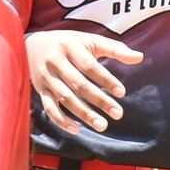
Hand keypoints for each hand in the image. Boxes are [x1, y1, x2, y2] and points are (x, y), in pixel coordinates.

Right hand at [26, 30, 141, 134]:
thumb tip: (140, 57)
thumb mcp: (89, 40)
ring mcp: (46, 77)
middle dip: (99, 100)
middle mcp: (55, 62)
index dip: (106, 79)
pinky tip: (77, 129)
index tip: (122, 92)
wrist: (29, 45)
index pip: (89, 66)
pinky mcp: (40, 90)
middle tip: (118, 114)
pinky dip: (61, 120)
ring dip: (83, 113)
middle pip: (78, 84)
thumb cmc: (67, 43)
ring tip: (102, 126)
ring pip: (65, 98)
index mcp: (69, 47)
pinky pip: (49, 108)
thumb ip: (114, 49)